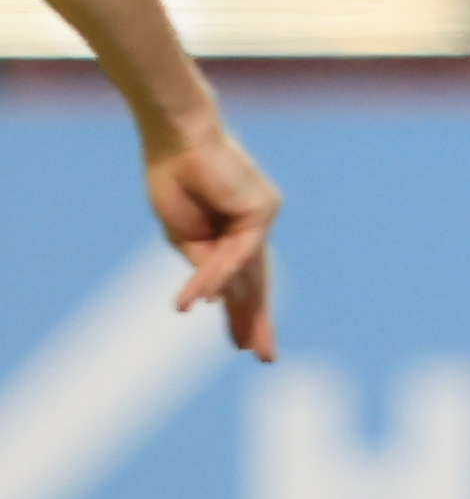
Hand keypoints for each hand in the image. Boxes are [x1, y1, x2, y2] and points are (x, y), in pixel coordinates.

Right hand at [145, 124, 279, 360]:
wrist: (178, 139)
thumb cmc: (175, 179)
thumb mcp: (184, 235)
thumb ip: (204, 265)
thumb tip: (217, 300)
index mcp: (234, 233)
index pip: (245, 281)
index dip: (243, 313)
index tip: (242, 346)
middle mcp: (253, 227)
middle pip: (258, 284)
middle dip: (257, 321)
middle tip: (264, 358)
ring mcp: (261, 218)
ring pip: (248, 276)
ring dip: (239, 311)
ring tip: (242, 347)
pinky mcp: (262, 210)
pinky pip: (236, 255)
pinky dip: (215, 277)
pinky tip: (203, 302)